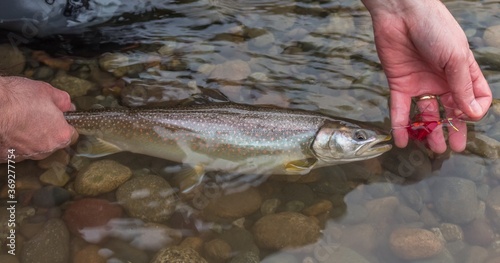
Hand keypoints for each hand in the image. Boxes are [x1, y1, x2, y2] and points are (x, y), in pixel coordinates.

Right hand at [0, 76, 77, 161]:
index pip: (71, 134)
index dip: (65, 124)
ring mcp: (24, 155)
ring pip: (33, 148)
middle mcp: (44, 150)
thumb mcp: (47, 91)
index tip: (58, 117)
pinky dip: (13, 142)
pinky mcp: (7, 157)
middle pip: (52, 142)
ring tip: (19, 121)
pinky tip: (8, 129)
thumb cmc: (17, 98)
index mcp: (60, 135)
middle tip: (36, 115)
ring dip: (30, 138)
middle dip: (47, 131)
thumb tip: (68, 106)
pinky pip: (15, 150)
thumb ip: (62, 101)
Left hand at [362, 0, 491, 152]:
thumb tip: (473, 114)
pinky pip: (400, 109)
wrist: (401, 13)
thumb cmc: (434, 28)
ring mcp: (421, 83)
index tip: (468, 118)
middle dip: (453, 129)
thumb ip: (462, 86)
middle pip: (451, 110)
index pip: (475, 98)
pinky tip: (402, 141)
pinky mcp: (399, 84)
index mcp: (462, 72)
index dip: (474, 110)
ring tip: (432, 148)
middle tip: (452, 148)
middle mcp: (442, 80)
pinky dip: (400, 125)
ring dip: (429, 131)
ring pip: (427, 114)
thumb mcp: (455, 57)